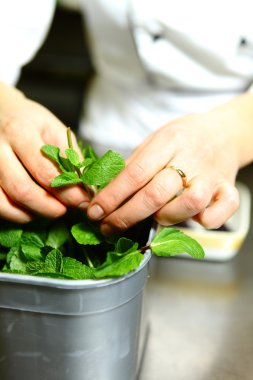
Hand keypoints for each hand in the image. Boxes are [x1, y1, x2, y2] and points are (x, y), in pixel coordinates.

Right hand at [0, 82, 88, 222]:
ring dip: (34, 212)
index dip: (67, 191)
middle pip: (23, 190)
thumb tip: (85, 184)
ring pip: (7, 202)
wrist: (1, 113)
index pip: (45, 172)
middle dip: (50, 207)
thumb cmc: (30, 122)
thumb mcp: (54, 129)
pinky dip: (17, 214)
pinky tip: (31, 210)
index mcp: (20, 133)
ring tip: (52, 209)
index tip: (82, 200)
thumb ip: (69, 155)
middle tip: (67, 209)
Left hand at [87, 93, 252, 234]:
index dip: (112, 196)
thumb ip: (134, 165)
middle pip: (156, 193)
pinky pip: (218, 215)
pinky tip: (192, 218)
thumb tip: (106, 192)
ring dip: (165, 217)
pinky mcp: (229, 191)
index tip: (95, 211)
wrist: (223, 133)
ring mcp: (213, 176)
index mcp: (169, 141)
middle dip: (126, 215)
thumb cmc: (184, 139)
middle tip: (109, 226)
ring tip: (155, 216)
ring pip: (189, 205)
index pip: (135, 173)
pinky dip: (204, 222)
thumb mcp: (155, 140)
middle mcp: (191, 158)